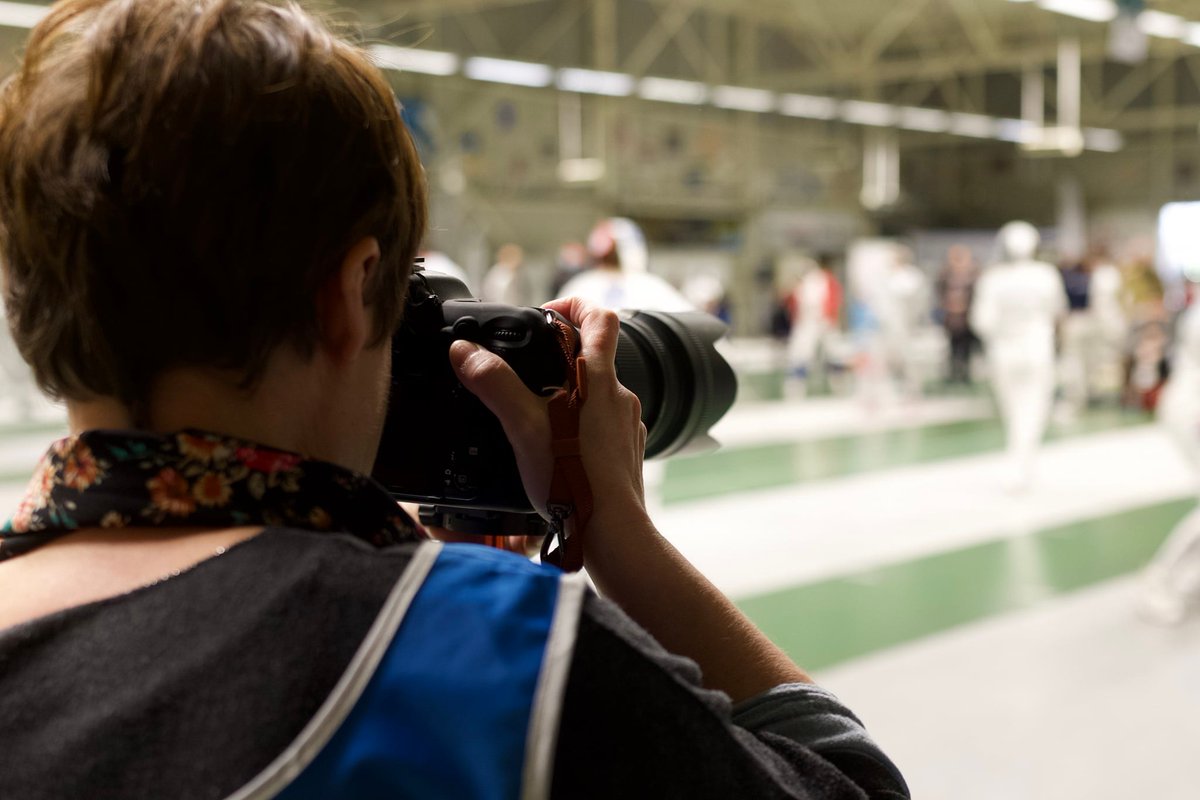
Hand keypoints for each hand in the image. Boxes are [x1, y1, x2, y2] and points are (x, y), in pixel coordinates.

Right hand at [448, 297, 647, 534]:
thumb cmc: (575, 481)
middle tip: (526, 375)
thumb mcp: (523, 427)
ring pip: (597, 396)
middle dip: (560, 361)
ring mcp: (627, 426)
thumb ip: (494, 384)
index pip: (600, 316)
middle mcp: (619, 397)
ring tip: (535, 420)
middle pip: (594, 357)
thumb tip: (465, 352)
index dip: (574, 304)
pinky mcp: (626, 452)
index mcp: (598, 379)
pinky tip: (556, 451)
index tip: (547, 315)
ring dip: (569, 399)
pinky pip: (603, 428)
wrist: (611, 533)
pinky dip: (580, 430)